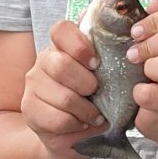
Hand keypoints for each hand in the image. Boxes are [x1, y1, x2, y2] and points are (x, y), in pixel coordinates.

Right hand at [21, 20, 105, 158]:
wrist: (67, 129)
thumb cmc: (90, 96)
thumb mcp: (102, 74)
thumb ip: (109, 55)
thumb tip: (127, 36)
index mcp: (62, 45)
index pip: (61, 29)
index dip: (80, 45)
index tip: (96, 63)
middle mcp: (43, 60)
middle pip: (62, 65)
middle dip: (87, 84)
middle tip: (96, 93)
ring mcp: (34, 84)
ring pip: (64, 97)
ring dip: (87, 111)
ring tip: (94, 115)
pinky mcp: (30, 109)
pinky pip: (58, 119)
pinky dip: (77, 125)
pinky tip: (81, 124)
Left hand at [126, 0, 157, 141]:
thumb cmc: (154, 71)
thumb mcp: (153, 39)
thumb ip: (157, 13)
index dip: (155, 18)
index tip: (135, 31)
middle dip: (149, 44)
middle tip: (132, 54)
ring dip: (149, 67)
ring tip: (139, 73)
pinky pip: (156, 94)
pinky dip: (141, 93)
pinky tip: (138, 93)